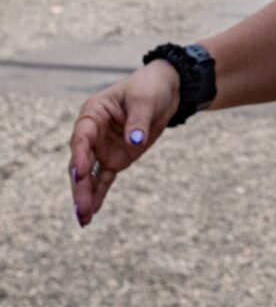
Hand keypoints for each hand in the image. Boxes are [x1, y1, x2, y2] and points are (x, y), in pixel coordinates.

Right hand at [69, 60, 179, 225]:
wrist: (166, 90)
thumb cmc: (150, 87)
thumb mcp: (145, 99)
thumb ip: (138, 120)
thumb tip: (134, 141)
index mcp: (94, 112)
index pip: (82, 136)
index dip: (79, 156)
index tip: (79, 173)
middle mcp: (93, 132)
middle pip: (81, 161)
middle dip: (79, 185)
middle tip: (81, 207)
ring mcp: (103, 147)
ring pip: (89, 174)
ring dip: (85, 195)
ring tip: (84, 219)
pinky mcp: (115, 158)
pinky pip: (103, 179)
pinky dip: (98, 194)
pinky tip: (91, 214)